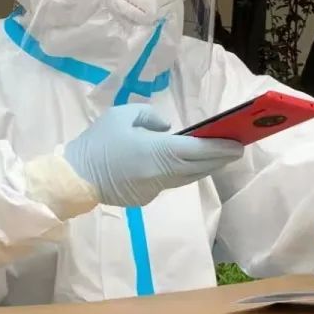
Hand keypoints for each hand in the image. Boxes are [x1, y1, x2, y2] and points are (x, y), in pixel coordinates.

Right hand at [64, 104, 242, 206]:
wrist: (74, 177)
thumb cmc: (98, 142)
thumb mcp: (123, 115)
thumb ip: (151, 118)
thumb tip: (168, 129)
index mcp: (156, 152)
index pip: (198, 151)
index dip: (221, 148)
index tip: (239, 144)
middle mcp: (161, 173)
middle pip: (198, 167)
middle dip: (220, 158)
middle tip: (237, 148)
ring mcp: (155, 188)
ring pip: (187, 178)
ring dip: (204, 167)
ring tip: (219, 155)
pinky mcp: (147, 197)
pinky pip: (171, 182)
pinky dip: (182, 173)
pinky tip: (188, 164)